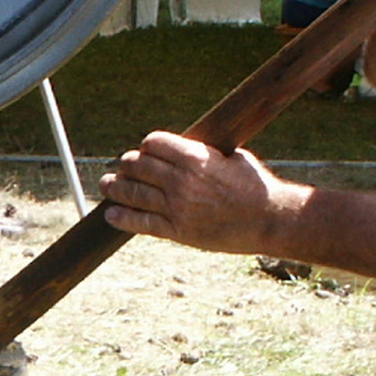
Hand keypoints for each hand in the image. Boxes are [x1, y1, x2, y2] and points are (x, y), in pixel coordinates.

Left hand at [99, 132, 286, 252]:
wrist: (270, 220)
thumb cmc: (255, 185)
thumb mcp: (231, 156)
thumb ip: (202, 153)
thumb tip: (182, 148)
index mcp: (196, 157)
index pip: (154, 143)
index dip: (147, 146)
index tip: (146, 150)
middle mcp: (182, 181)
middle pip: (138, 166)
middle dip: (128, 165)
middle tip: (123, 168)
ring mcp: (177, 208)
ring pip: (133, 193)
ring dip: (115, 188)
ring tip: (106, 185)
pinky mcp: (178, 232)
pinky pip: (141, 223)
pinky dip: (122, 218)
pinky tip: (111, 214)